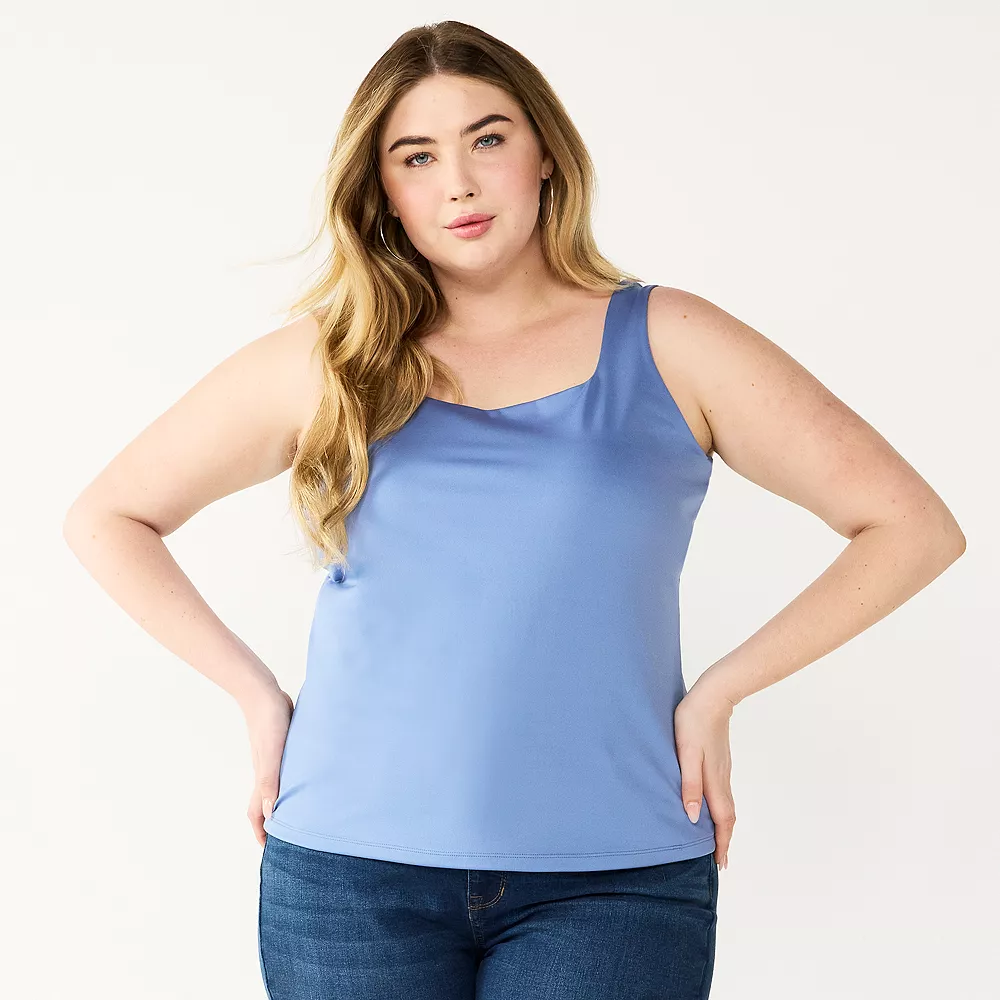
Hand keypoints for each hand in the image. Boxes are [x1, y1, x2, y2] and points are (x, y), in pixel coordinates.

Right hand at [242, 686, 294, 846]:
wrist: (265, 693)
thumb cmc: (268, 724)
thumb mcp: (272, 755)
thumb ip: (270, 783)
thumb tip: (271, 815)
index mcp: (263, 779)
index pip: (258, 813)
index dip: (261, 833)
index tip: (269, 851)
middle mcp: (268, 772)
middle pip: (267, 804)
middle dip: (274, 823)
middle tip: (289, 838)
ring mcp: (275, 759)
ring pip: (278, 787)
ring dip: (285, 802)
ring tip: (300, 814)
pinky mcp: (284, 745)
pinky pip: (287, 770)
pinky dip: (293, 781)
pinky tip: (308, 778)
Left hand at [674, 685, 736, 869]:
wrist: (713, 695)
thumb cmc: (694, 721)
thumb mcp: (685, 752)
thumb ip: (689, 784)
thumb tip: (692, 817)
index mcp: (714, 780)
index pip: (721, 819)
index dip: (721, 842)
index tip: (720, 863)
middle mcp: (722, 778)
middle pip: (727, 816)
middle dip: (724, 839)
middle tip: (720, 859)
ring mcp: (723, 768)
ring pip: (726, 804)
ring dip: (723, 824)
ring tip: (716, 839)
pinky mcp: (719, 760)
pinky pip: (722, 792)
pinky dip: (720, 808)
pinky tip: (711, 806)